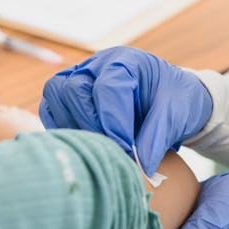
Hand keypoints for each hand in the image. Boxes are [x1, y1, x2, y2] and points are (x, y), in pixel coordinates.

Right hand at [39, 46, 212, 175]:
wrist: (172, 100)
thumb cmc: (175, 102)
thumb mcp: (176, 116)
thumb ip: (157, 139)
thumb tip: (139, 167)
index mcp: (126, 61)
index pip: (109, 88)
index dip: (114, 123)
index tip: (127, 152)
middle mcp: (97, 65)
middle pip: (74, 89)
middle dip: (92, 126)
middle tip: (114, 152)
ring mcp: (79, 78)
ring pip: (56, 94)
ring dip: (75, 127)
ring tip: (101, 149)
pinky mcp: (68, 97)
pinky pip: (51, 110)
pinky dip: (64, 129)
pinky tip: (86, 146)